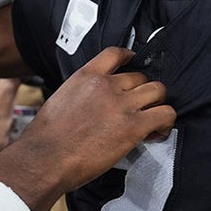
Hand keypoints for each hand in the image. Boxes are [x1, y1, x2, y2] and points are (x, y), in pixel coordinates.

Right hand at [0, 47, 171, 199]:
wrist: (45, 157)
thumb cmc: (47, 137)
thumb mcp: (60, 99)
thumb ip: (82, 93)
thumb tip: (93, 104)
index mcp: (86, 76)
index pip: (116, 53)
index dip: (130, 58)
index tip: (134, 65)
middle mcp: (106, 85)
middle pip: (142, 77)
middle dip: (143, 92)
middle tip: (139, 110)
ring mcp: (122, 105)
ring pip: (158, 91)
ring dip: (157, 105)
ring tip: (151, 122)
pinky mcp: (133, 126)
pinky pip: (165, 114)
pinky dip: (165, 123)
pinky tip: (155, 133)